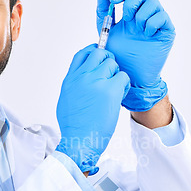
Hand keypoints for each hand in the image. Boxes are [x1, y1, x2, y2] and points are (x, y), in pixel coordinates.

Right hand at [56, 44, 129, 173]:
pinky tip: (120, 94)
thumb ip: (75, 84)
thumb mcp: (66, 99)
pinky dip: (124, 84)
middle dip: (108, 59)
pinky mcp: (110, 90)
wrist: (79, 140)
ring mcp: (96, 82)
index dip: (93, 50)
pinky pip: (123, 77)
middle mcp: (82, 77)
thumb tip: (84, 77)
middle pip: (99, 54)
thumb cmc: (73, 125)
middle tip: (111, 72)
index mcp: (70, 79)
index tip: (100, 53)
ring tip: (115, 89)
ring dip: (116, 74)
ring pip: (113, 64)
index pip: (82, 54)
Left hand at [96, 0, 174, 110]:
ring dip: (141, 14)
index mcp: (129, 12)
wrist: (130, 76)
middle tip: (126, 17)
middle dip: (131, 1)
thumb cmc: (119, 56)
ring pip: (152, 2)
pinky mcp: (166, 31)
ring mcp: (155, 22)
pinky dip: (152, 22)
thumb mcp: (106, 32)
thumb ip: (103, 11)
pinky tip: (146, 34)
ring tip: (136, 29)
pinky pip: (162, 16)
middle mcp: (143, 14)